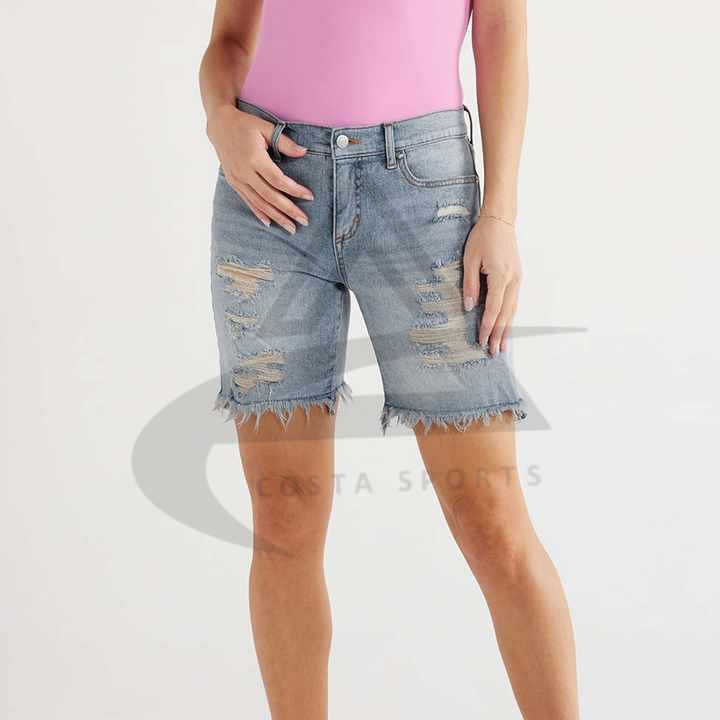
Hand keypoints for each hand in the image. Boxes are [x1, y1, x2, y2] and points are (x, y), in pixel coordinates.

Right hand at [207, 105, 313, 233]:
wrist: (219, 125)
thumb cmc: (245, 124)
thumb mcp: (265, 127)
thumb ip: (284, 142)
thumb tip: (304, 152)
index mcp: (254, 158)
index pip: (278, 180)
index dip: (294, 190)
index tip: (309, 197)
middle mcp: (245, 172)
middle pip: (270, 196)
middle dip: (288, 210)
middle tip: (304, 221)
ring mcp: (238, 179)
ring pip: (259, 203)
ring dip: (276, 217)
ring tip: (291, 228)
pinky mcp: (234, 182)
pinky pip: (248, 201)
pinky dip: (259, 213)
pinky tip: (270, 223)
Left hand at [462, 215, 522, 355]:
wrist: (500, 221)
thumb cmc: (482, 237)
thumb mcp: (469, 259)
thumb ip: (469, 284)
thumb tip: (469, 307)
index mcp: (500, 276)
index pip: (493, 308)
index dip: (487, 327)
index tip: (481, 341)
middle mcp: (513, 280)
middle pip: (506, 314)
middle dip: (499, 334)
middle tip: (494, 352)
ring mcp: (518, 279)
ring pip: (512, 310)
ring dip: (507, 329)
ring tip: (503, 346)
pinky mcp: (517, 277)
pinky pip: (514, 302)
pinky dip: (510, 317)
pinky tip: (506, 327)